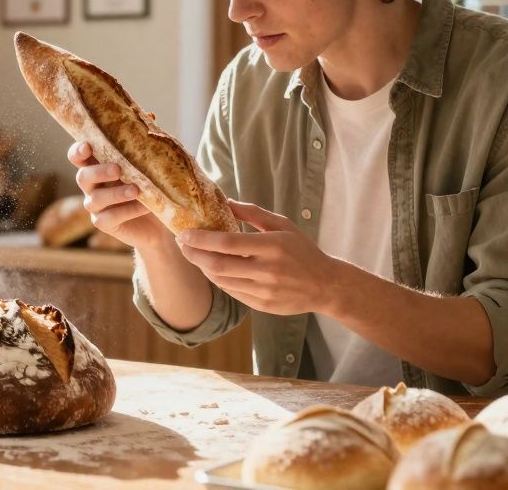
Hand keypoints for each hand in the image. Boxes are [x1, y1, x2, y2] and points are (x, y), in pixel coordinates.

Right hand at [67, 141, 171, 250]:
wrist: (164, 217)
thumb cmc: (154, 184)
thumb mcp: (151, 163)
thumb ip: (145, 143)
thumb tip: (151, 115)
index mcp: (98, 166)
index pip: (78, 156)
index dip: (78, 151)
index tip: (87, 146)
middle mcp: (92, 186)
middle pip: (82, 176)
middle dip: (98, 171)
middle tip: (117, 169)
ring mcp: (96, 206)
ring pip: (95, 199)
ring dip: (115, 193)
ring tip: (136, 190)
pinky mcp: (104, 223)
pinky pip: (109, 218)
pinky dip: (127, 211)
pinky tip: (143, 206)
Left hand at [176, 200, 339, 314]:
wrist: (325, 285)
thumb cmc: (302, 250)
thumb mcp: (282, 224)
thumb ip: (252, 213)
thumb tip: (224, 201)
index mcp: (273, 246)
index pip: (228, 244)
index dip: (201, 239)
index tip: (185, 233)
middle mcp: (267, 271)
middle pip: (218, 265)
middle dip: (194, 255)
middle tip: (182, 244)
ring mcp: (264, 291)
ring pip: (221, 281)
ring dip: (203, 267)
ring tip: (195, 255)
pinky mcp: (262, 306)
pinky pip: (231, 292)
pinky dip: (218, 280)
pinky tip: (213, 268)